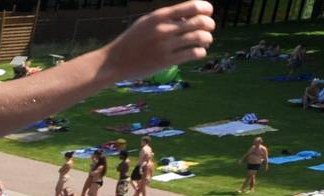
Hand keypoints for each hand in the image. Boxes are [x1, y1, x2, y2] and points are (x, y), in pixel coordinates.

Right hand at [100, 1, 215, 80]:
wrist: (114, 62)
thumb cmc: (132, 41)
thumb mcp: (146, 23)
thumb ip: (167, 18)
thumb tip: (192, 18)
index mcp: (159, 16)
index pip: (193, 6)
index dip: (206, 9)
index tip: (208, 13)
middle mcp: (163, 29)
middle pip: (200, 22)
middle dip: (210, 25)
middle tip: (208, 29)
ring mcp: (164, 46)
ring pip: (200, 38)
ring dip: (207, 39)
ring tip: (205, 41)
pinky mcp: (165, 61)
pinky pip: (193, 53)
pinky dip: (200, 52)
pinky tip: (197, 52)